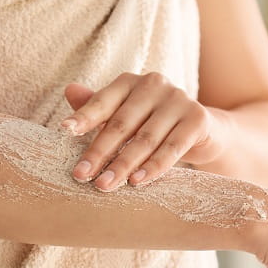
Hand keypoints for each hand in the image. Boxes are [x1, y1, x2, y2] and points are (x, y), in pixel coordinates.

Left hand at [60, 72, 230, 190]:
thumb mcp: (125, 116)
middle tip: (82, 175)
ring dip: (123, 165)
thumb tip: (69, 91)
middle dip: (99, 152)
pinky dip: (153, 167)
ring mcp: (178, 99)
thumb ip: (98, 108)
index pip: (103, 101)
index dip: (84, 116)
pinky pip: (171, 147)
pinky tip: (138, 182)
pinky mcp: (197, 118)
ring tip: (105, 185)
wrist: (203, 130)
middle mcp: (154, 84)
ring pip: (145, 138)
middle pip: (121, 123)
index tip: (65, 132)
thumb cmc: (153, 124)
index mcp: (130, 82)